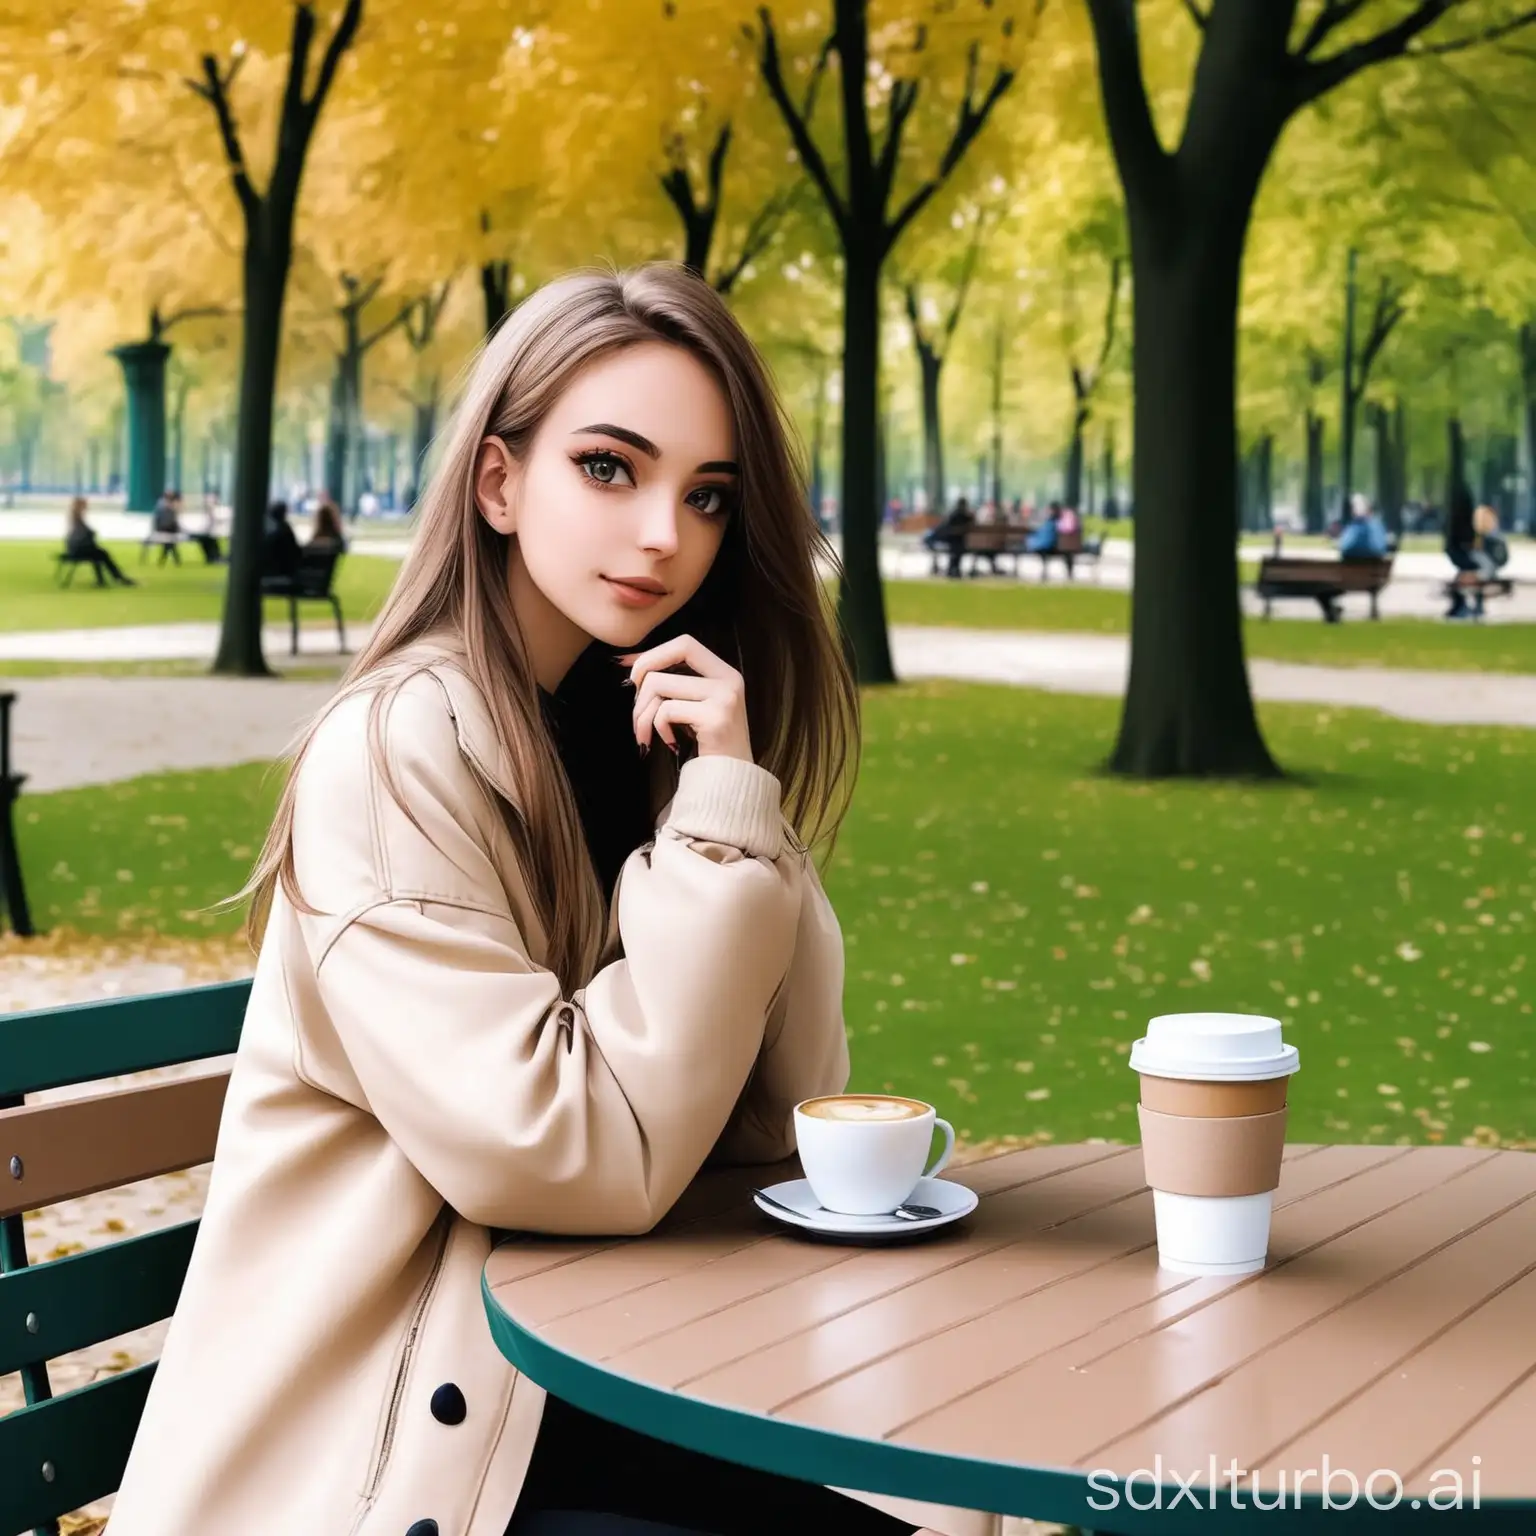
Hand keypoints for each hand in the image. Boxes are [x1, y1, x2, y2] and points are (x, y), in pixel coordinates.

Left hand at [618, 635, 751, 763]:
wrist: (730, 782)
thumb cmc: (706, 745)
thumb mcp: (692, 706)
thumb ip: (670, 682)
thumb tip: (626, 661)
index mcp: (725, 673)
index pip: (684, 644)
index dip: (653, 653)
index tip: (629, 671)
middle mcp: (729, 680)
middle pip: (671, 655)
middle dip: (642, 675)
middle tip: (634, 704)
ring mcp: (724, 698)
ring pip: (660, 684)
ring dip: (642, 713)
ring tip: (645, 734)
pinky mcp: (715, 718)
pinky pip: (666, 711)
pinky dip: (658, 728)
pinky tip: (668, 743)